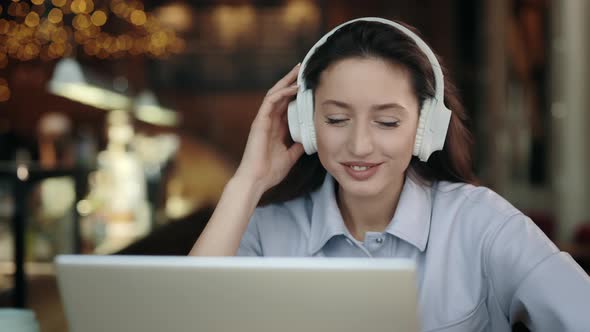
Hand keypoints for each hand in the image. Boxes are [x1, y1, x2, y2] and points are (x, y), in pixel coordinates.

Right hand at [234, 64, 304, 192]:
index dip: (297, 93)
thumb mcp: (290, 157)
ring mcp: (263, 120)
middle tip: (304, 68)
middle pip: (281, 95)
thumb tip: (309, 140)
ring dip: (287, 81)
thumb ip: (298, 146)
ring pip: (275, 93)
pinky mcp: (259, 121)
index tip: (309, 84)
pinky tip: (294, 88)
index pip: (287, 105)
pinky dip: (282, 93)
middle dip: (292, 81)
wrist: (257, 180)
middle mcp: (269, 121)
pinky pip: (270, 101)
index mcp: (276, 128)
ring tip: (299, 71)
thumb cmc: (270, 171)